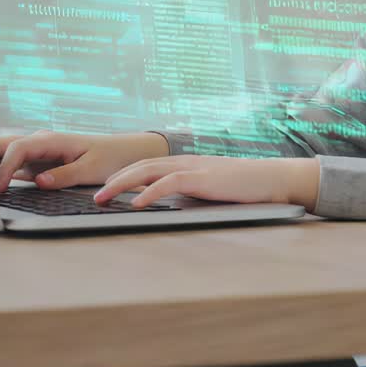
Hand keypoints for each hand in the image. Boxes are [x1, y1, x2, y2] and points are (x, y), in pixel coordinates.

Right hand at [0, 131, 168, 194]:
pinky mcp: (35, 163)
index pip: (17, 148)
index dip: (4, 168)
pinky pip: (8, 165)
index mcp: (51, 140)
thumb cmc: (110, 159)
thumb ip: (65, 175)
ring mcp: (35, 152)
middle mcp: (39, 142)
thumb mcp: (92, 170)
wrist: (123, 153)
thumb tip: (38, 182)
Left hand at [94, 155, 320, 208]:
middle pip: (140, 165)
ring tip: (103, 198)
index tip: (104, 188)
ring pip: (148, 170)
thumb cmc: (243, 188)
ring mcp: (193, 167)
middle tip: (94, 195)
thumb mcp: (209, 190)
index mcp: (185, 163)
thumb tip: (169, 205)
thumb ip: (189, 193)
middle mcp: (184, 161)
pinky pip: (170, 183)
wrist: (272, 179)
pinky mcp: (203, 178)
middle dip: (113, 179)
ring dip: (122, 184)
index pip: (146, 165)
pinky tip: (137, 203)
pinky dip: (150, 192)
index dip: (122, 175)